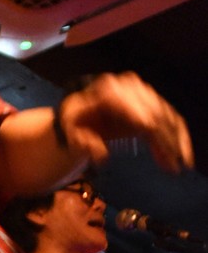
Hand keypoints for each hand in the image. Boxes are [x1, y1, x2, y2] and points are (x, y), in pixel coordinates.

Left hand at [59, 72, 193, 173]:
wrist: (81, 115)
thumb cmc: (75, 124)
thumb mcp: (70, 133)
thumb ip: (82, 142)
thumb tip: (102, 154)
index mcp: (108, 90)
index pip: (131, 106)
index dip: (144, 121)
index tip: (154, 138)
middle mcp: (130, 87)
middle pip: (154, 111)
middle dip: (165, 139)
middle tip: (171, 165)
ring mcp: (143, 93)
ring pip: (167, 116)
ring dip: (175, 141)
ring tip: (179, 165)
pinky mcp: (152, 103)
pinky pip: (171, 118)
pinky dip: (179, 137)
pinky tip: (183, 156)